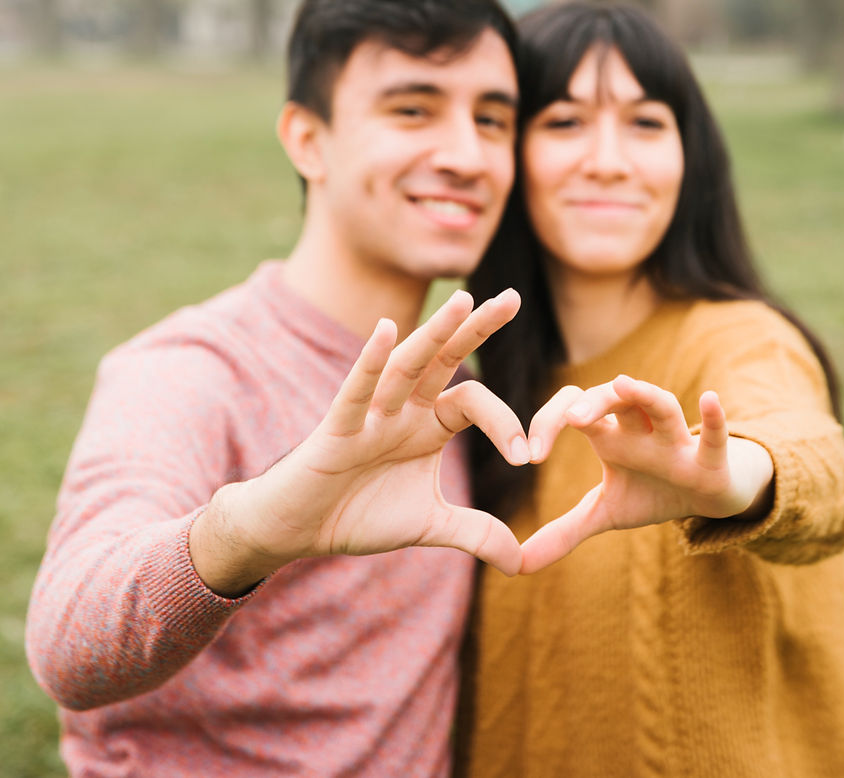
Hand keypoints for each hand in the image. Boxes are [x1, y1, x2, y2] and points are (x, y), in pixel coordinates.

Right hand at [190, 290, 528, 594]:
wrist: (299, 529)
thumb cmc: (358, 514)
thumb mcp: (428, 525)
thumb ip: (475, 533)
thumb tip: (522, 563)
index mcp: (427, 424)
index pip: (474, 401)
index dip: (505, 423)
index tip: (526, 458)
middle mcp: (403, 409)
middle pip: (444, 359)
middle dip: (477, 328)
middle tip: (512, 298)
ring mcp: (370, 415)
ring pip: (406, 366)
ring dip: (435, 333)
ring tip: (466, 300)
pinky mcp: (337, 430)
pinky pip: (356, 392)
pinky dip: (369, 362)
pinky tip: (385, 329)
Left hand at [519, 374, 773, 573]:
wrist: (705, 499)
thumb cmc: (651, 493)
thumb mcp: (605, 513)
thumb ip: (562, 532)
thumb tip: (517, 565)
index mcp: (610, 436)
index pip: (574, 408)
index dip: (548, 422)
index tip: (531, 456)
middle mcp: (640, 431)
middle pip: (614, 399)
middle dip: (594, 403)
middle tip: (572, 418)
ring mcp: (675, 442)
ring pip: (661, 407)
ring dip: (644, 395)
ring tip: (622, 383)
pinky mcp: (710, 460)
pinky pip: (715, 437)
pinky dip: (714, 420)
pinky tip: (709, 399)